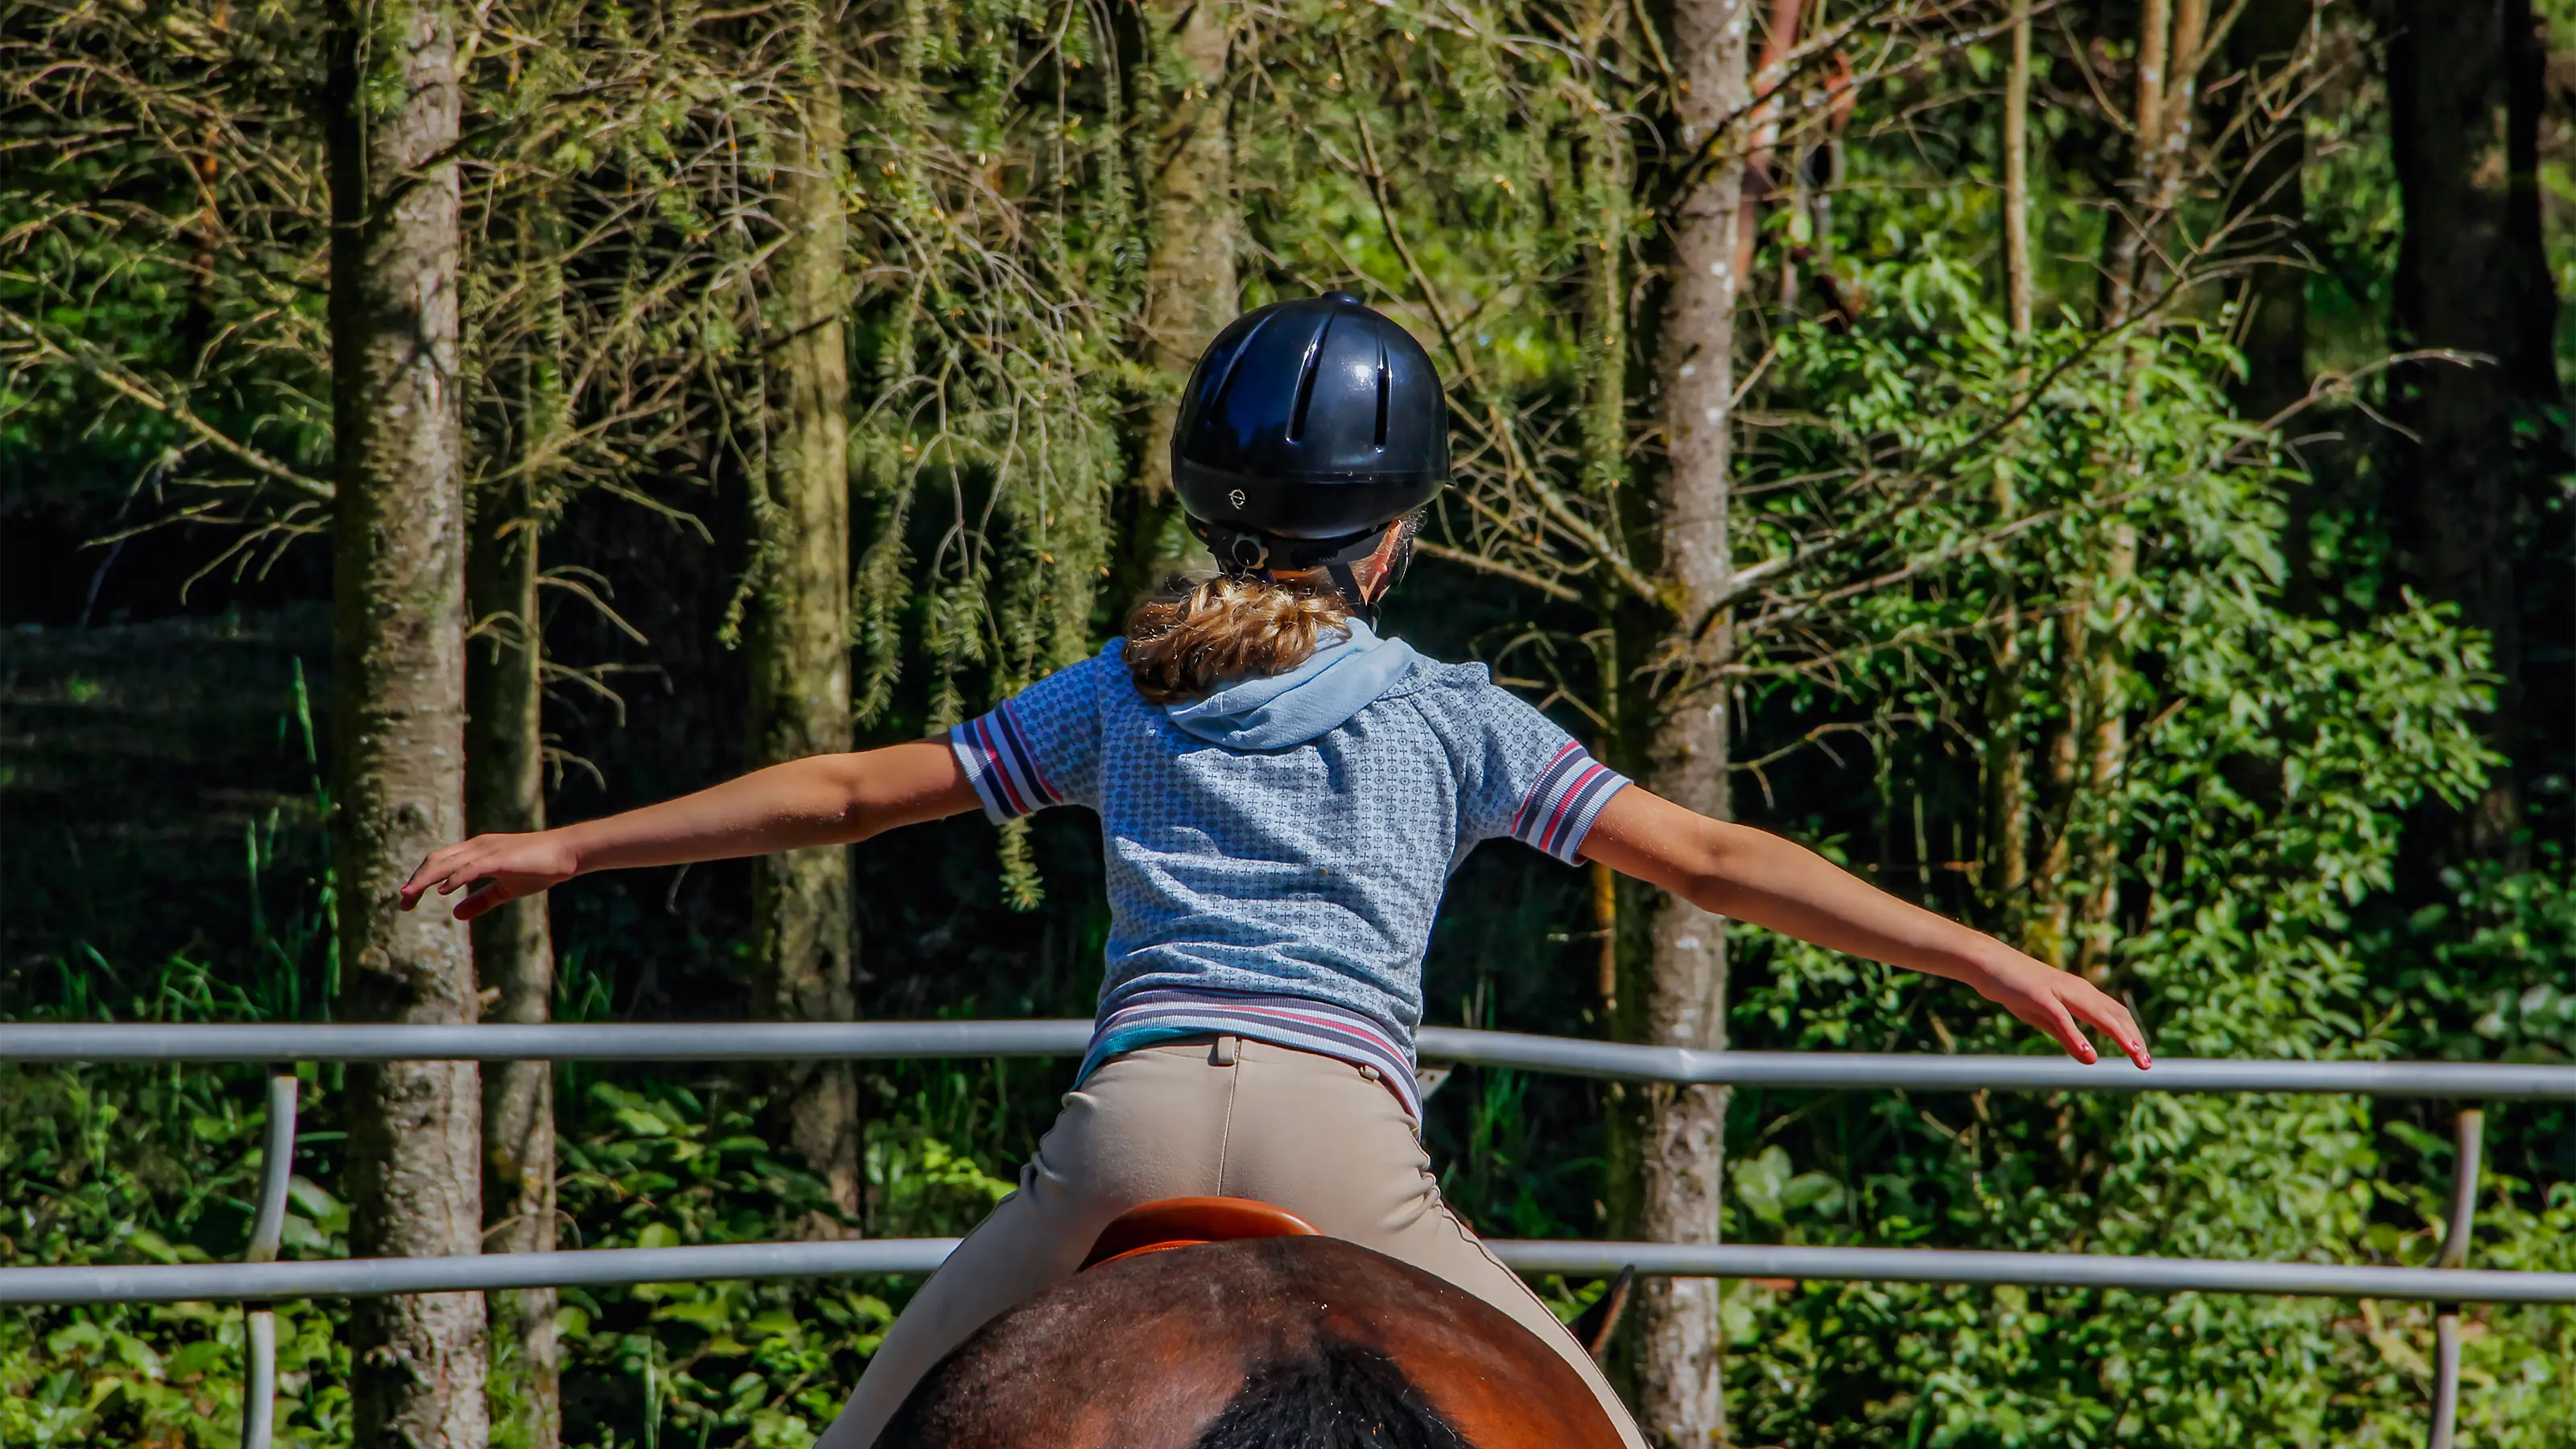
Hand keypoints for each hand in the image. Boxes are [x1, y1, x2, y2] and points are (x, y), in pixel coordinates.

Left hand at [398, 831, 579, 921]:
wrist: (567, 853)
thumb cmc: (539, 868)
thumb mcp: (505, 890)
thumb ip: (480, 901)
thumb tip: (456, 914)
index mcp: (476, 852)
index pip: (439, 862)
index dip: (421, 879)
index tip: (408, 900)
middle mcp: (477, 846)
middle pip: (436, 860)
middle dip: (417, 880)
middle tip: (402, 901)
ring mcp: (488, 850)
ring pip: (448, 862)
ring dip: (426, 879)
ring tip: (410, 895)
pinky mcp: (500, 858)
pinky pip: (472, 867)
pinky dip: (455, 877)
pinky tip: (444, 890)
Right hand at [1969, 952, 2151, 1068]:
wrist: (1988, 962)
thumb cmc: (2017, 988)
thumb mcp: (2045, 1018)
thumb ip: (2067, 1037)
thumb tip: (2090, 1059)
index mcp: (2080, 993)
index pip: (2115, 1014)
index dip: (2132, 1035)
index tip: (2144, 1058)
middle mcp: (2076, 989)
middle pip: (2114, 1014)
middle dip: (2134, 1039)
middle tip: (2147, 1065)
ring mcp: (2059, 990)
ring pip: (2098, 1014)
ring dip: (2120, 1035)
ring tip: (2136, 1055)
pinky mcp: (2040, 995)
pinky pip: (2063, 1017)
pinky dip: (2078, 1036)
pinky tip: (2088, 1054)